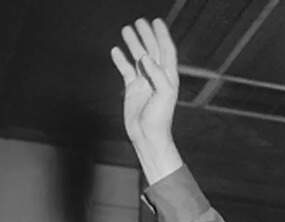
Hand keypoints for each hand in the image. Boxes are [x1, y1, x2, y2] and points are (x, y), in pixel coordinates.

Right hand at [110, 18, 182, 182]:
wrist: (148, 136)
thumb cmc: (160, 118)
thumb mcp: (164, 95)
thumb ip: (157, 74)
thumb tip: (145, 57)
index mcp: (168, 76)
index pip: (166, 51)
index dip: (162, 35)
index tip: (156, 22)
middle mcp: (157, 76)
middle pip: (152, 50)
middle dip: (146, 35)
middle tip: (139, 22)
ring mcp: (144, 82)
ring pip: (138, 58)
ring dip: (133, 44)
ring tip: (126, 30)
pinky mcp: (133, 89)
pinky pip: (126, 70)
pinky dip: (121, 60)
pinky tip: (116, 51)